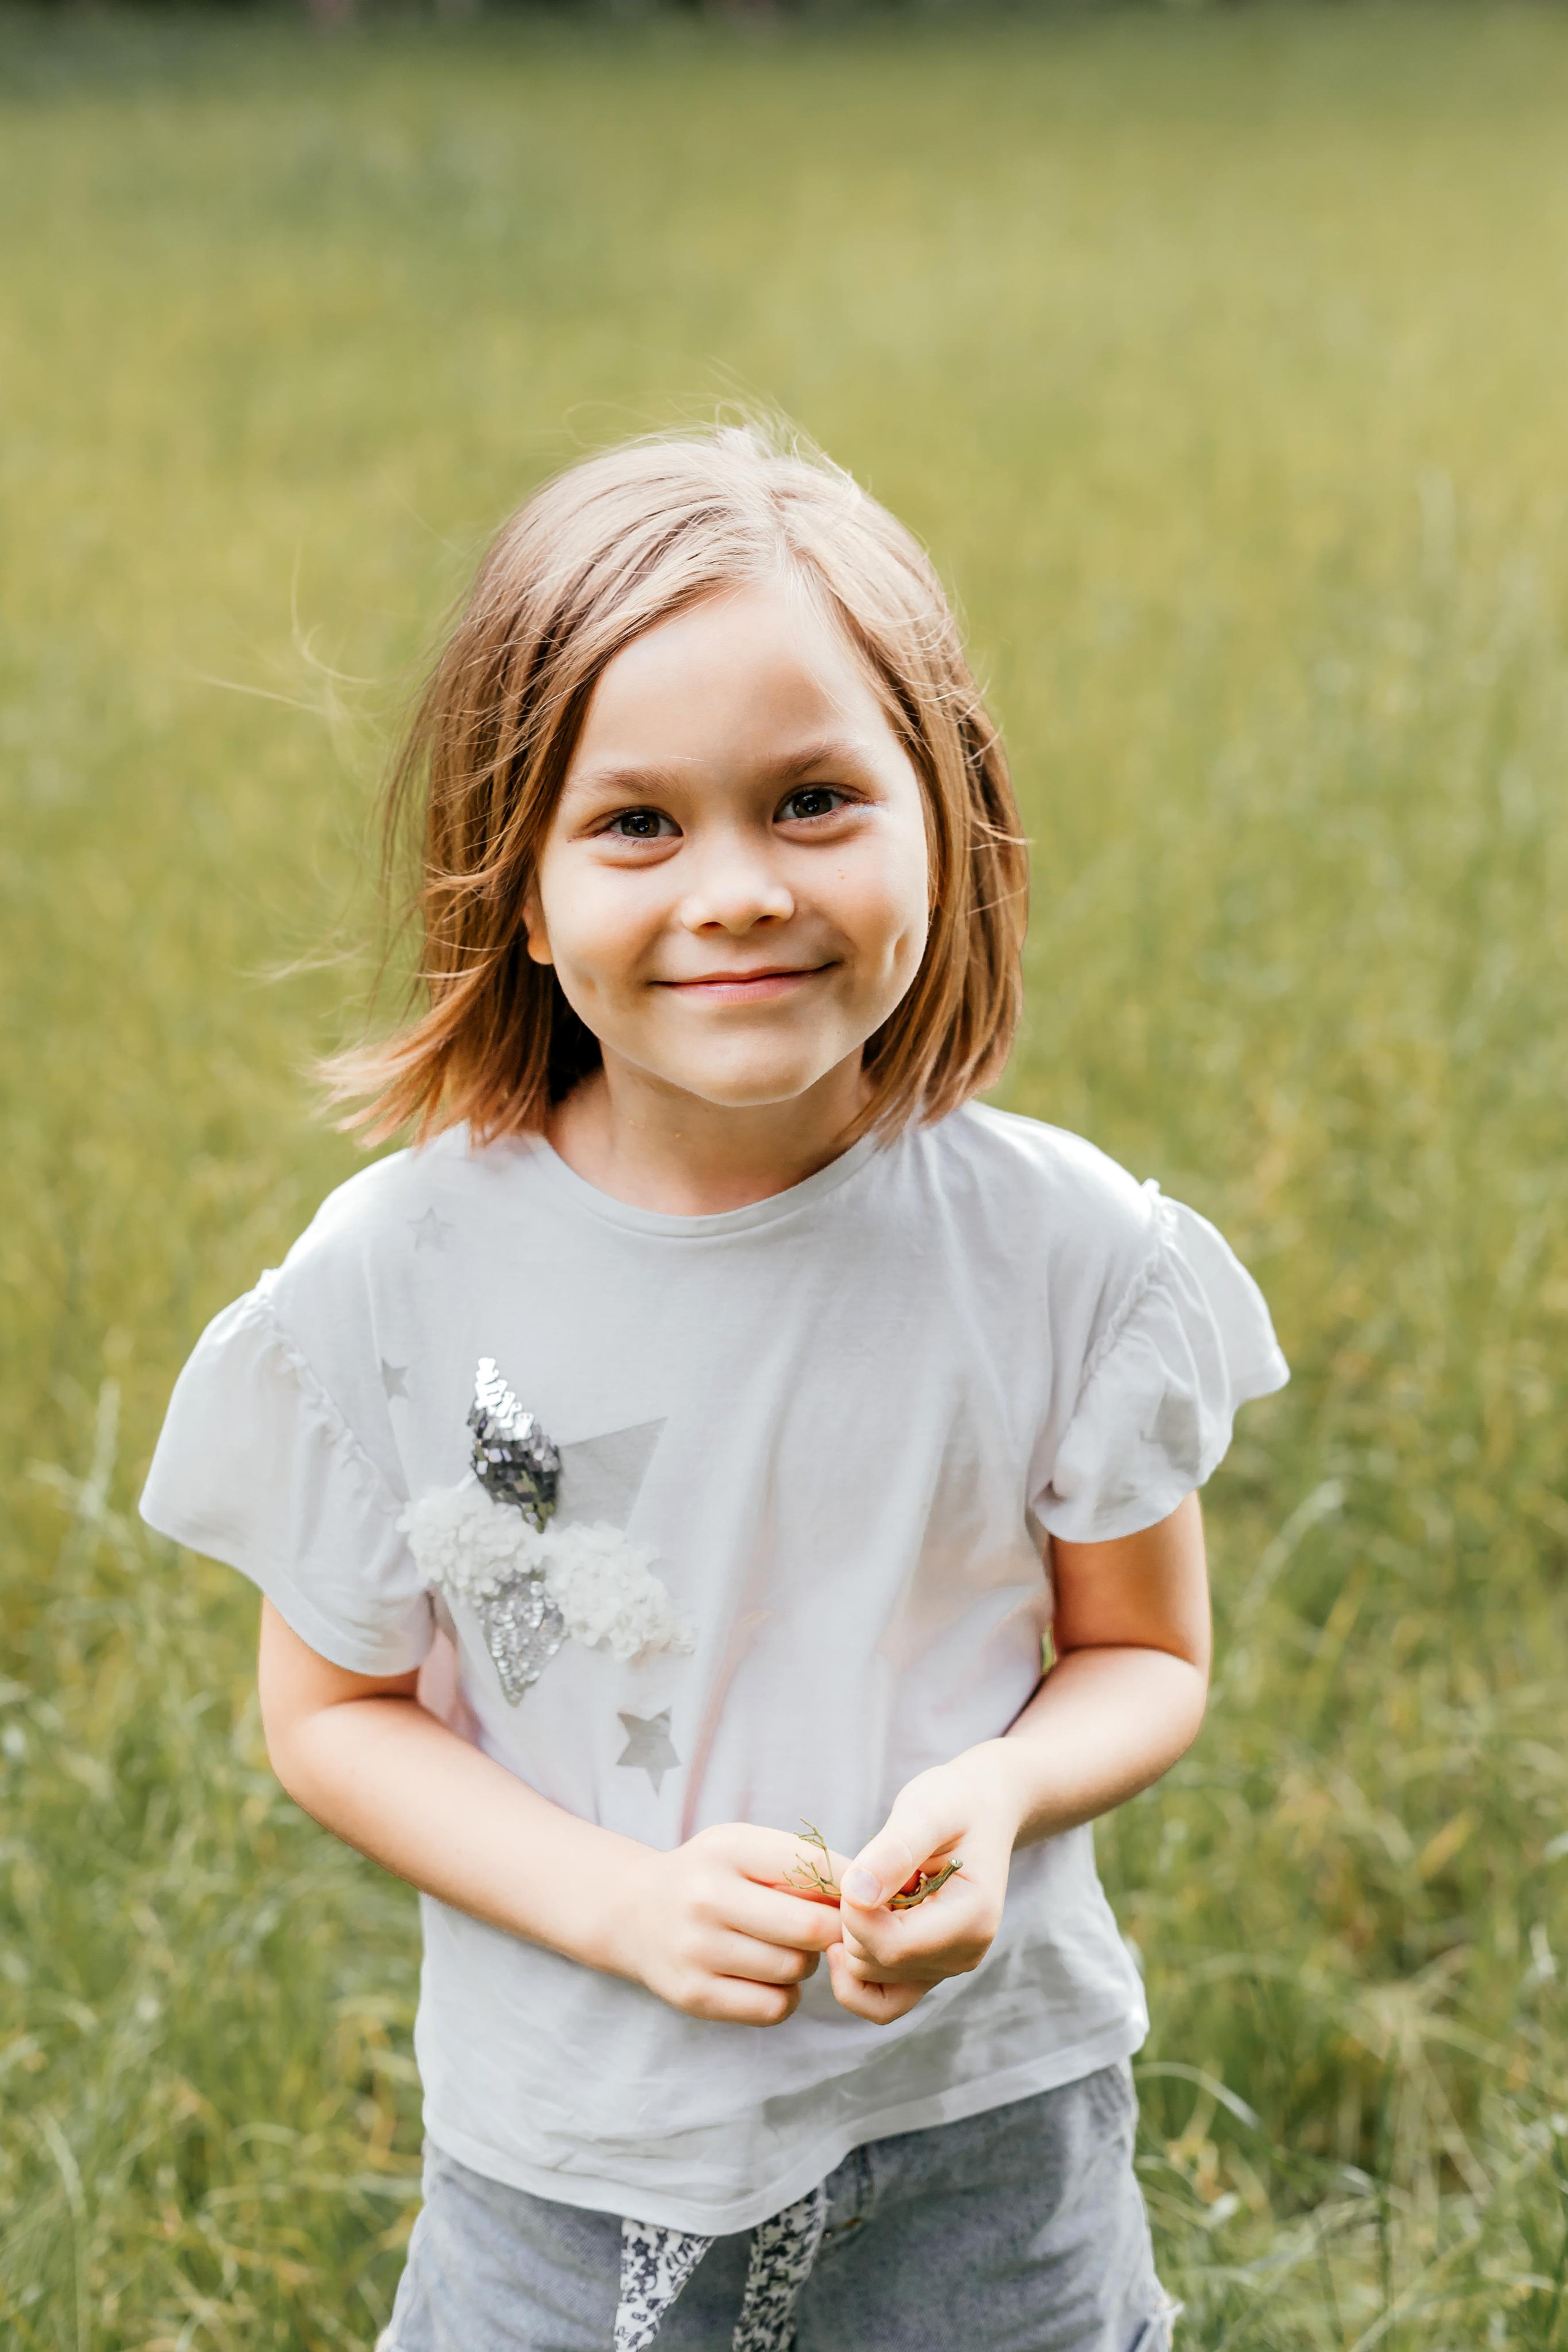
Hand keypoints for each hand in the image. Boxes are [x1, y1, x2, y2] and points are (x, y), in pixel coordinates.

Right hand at [614, 1823, 849, 2027]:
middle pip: (813, 1926)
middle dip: (832, 1930)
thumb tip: (869, 1895)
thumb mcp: (745, 1848)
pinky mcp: (695, 1996)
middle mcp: (706, 1897)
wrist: (635, 1913)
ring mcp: (696, 1950)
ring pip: (795, 1969)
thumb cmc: (711, 1876)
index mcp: (727, 1849)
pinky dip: (785, 1995)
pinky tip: (769, 1976)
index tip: (857, 1897)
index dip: (850, 1887)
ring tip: (787, 1947)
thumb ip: (802, 1864)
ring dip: (806, 1962)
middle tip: (827, 1927)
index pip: (815, 1867)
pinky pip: (774, 2007)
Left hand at [826, 1750, 1020, 2025]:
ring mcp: (947, 1968)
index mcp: (972, 1918)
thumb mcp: (926, 1810)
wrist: (981, 1810)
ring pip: (868, 1983)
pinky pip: (880, 2001)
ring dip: (854, 1937)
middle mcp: (964, 1954)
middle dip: (853, 1919)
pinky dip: (855, 1972)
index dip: (855, 1912)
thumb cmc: (955, 1802)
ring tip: (873, 1892)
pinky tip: (853, 1927)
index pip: (892, 1946)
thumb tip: (856, 1895)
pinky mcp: (928, 1971)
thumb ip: (893, 1851)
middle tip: (870, 1873)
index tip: (858, 1869)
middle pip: (874, 1964)